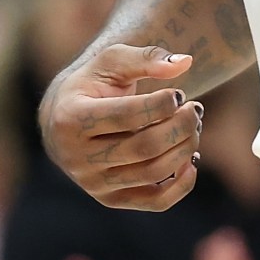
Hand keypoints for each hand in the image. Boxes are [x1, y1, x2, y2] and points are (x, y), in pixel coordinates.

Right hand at [42, 44, 203, 209]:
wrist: (64, 123)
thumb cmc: (92, 86)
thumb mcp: (111, 62)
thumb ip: (146, 58)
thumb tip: (185, 62)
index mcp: (71, 118)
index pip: (127, 115)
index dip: (162, 104)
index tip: (179, 93)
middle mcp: (77, 156)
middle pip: (144, 147)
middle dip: (180, 126)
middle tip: (195, 109)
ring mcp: (93, 183)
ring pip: (153, 172)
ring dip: (185, 148)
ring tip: (193, 127)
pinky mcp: (110, 199)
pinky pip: (155, 202)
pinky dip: (182, 184)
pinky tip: (191, 160)